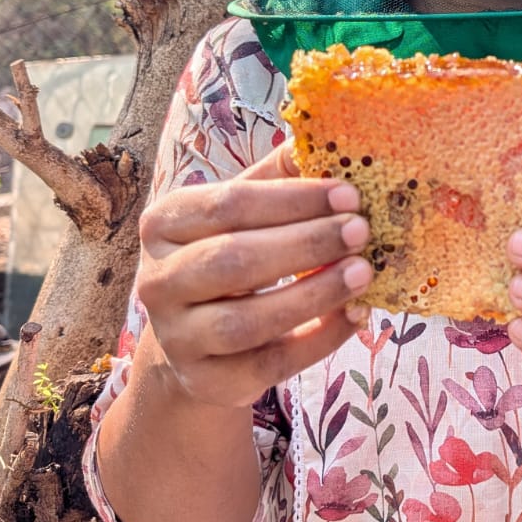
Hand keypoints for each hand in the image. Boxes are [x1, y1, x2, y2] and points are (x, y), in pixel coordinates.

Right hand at [136, 143, 373, 411]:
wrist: (192, 346)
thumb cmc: (226, 259)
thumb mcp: (239, 215)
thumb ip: (274, 180)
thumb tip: (322, 139)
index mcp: (164, 224)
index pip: (229, 204)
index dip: (293, 199)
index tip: (349, 194)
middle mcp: (158, 281)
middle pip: (234, 261)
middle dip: (305, 245)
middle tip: (361, 231)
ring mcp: (178, 338)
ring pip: (246, 321)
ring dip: (313, 295)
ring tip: (364, 273)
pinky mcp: (208, 381)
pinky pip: (270, 363)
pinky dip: (319, 340)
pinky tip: (356, 316)